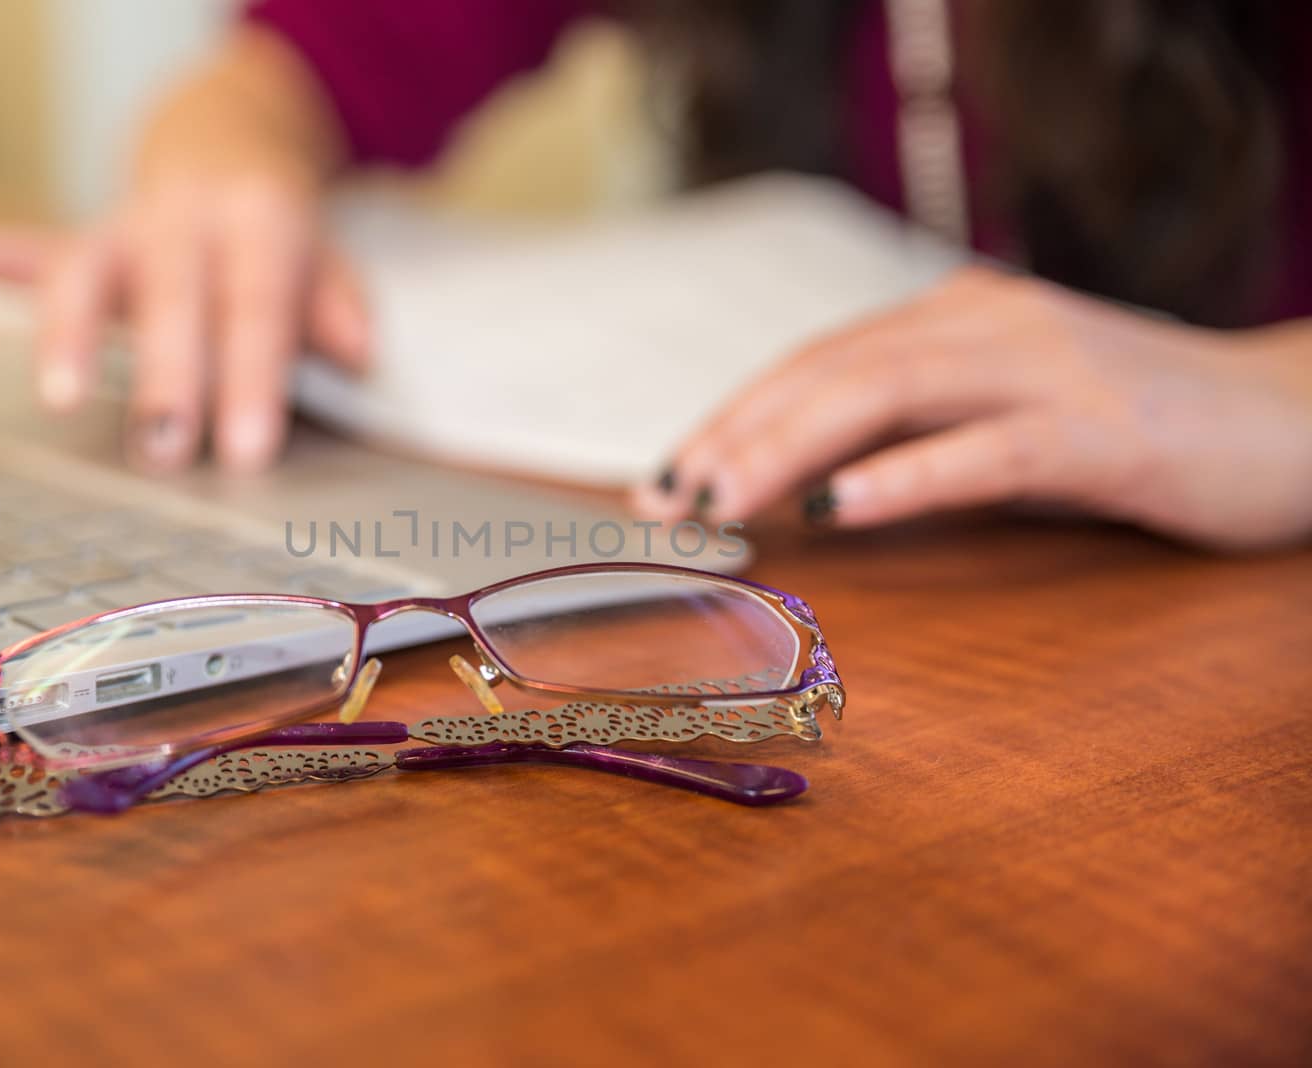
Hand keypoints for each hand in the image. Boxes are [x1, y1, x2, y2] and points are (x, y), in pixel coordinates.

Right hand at [0, 30, 364, 472]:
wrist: (226, 140)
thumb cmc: (276, 229)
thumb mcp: (328, 255)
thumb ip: (338, 304)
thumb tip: (359, 351)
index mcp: (256, 222)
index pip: (256, 307)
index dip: (252, 379)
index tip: (248, 451)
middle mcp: (182, 220)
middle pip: (172, 299)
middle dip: (170, 376)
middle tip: (168, 451)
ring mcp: (121, 228)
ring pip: (86, 273)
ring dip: (70, 335)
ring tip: (59, 396)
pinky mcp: (76, 241)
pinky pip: (15, 247)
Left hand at [633, 266, 1311, 550]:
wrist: (1297, 420)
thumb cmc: (1136, 427)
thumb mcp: (1003, 416)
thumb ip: (914, 431)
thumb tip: (800, 484)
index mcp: (957, 317)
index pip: (816, 361)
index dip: (731, 416)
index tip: (664, 476)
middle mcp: (989, 324)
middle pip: (831, 370)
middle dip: (736, 436)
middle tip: (669, 500)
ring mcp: (1048, 370)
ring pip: (887, 395)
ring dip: (788, 450)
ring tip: (721, 501)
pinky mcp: (1105, 432)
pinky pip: (987, 450)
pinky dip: (906, 477)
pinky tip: (841, 508)